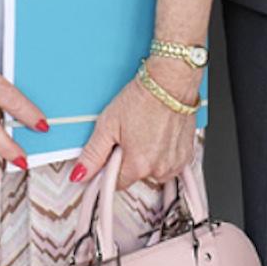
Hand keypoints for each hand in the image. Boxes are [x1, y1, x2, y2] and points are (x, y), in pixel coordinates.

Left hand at [72, 59, 198, 187]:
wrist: (171, 82)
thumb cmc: (142, 98)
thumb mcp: (108, 124)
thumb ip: (93, 154)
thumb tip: (80, 174)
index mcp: (138, 165)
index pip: (117, 183)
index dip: (111, 168)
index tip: (112, 154)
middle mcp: (159, 169)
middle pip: (136, 176)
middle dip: (130, 161)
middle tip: (129, 136)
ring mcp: (176, 164)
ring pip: (154, 171)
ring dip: (148, 159)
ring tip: (146, 133)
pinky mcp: (187, 156)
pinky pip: (170, 164)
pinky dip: (164, 154)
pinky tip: (160, 135)